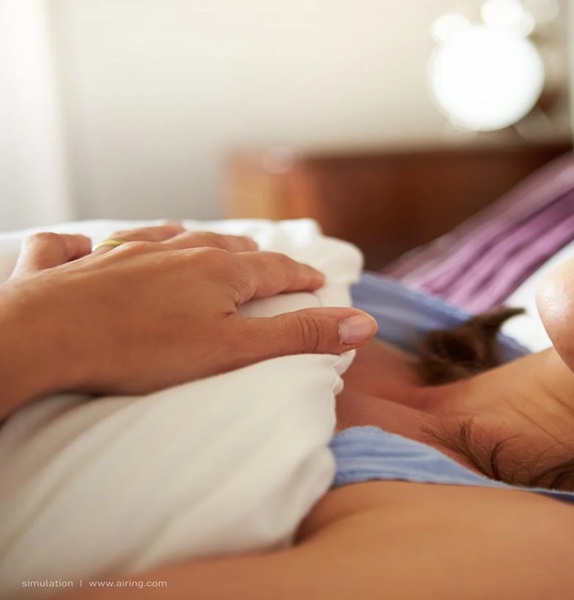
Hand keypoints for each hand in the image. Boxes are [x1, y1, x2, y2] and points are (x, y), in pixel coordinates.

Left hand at [0, 224, 375, 415]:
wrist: (42, 337)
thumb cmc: (140, 349)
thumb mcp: (233, 351)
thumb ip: (299, 337)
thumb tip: (364, 323)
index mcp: (219, 271)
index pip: (275, 269)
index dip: (301, 277)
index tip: (320, 281)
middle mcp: (174, 251)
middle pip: (224, 248)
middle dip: (252, 255)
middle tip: (268, 262)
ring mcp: (119, 253)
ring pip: (163, 238)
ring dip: (189, 241)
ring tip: (200, 242)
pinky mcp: (70, 265)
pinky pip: (81, 245)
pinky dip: (95, 244)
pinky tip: (92, 245)